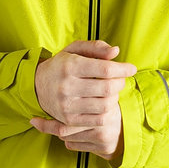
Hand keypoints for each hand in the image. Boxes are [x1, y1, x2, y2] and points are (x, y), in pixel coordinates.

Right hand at [31, 40, 136, 161]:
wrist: (36, 86)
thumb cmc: (62, 65)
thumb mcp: (74, 50)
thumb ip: (95, 47)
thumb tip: (116, 52)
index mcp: (70, 66)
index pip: (105, 69)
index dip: (123, 69)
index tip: (131, 68)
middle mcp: (67, 86)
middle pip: (108, 88)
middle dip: (120, 83)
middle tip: (120, 79)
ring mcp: (67, 105)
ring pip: (105, 105)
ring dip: (115, 97)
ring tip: (112, 91)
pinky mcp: (69, 119)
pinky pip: (98, 119)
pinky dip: (107, 111)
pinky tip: (105, 103)